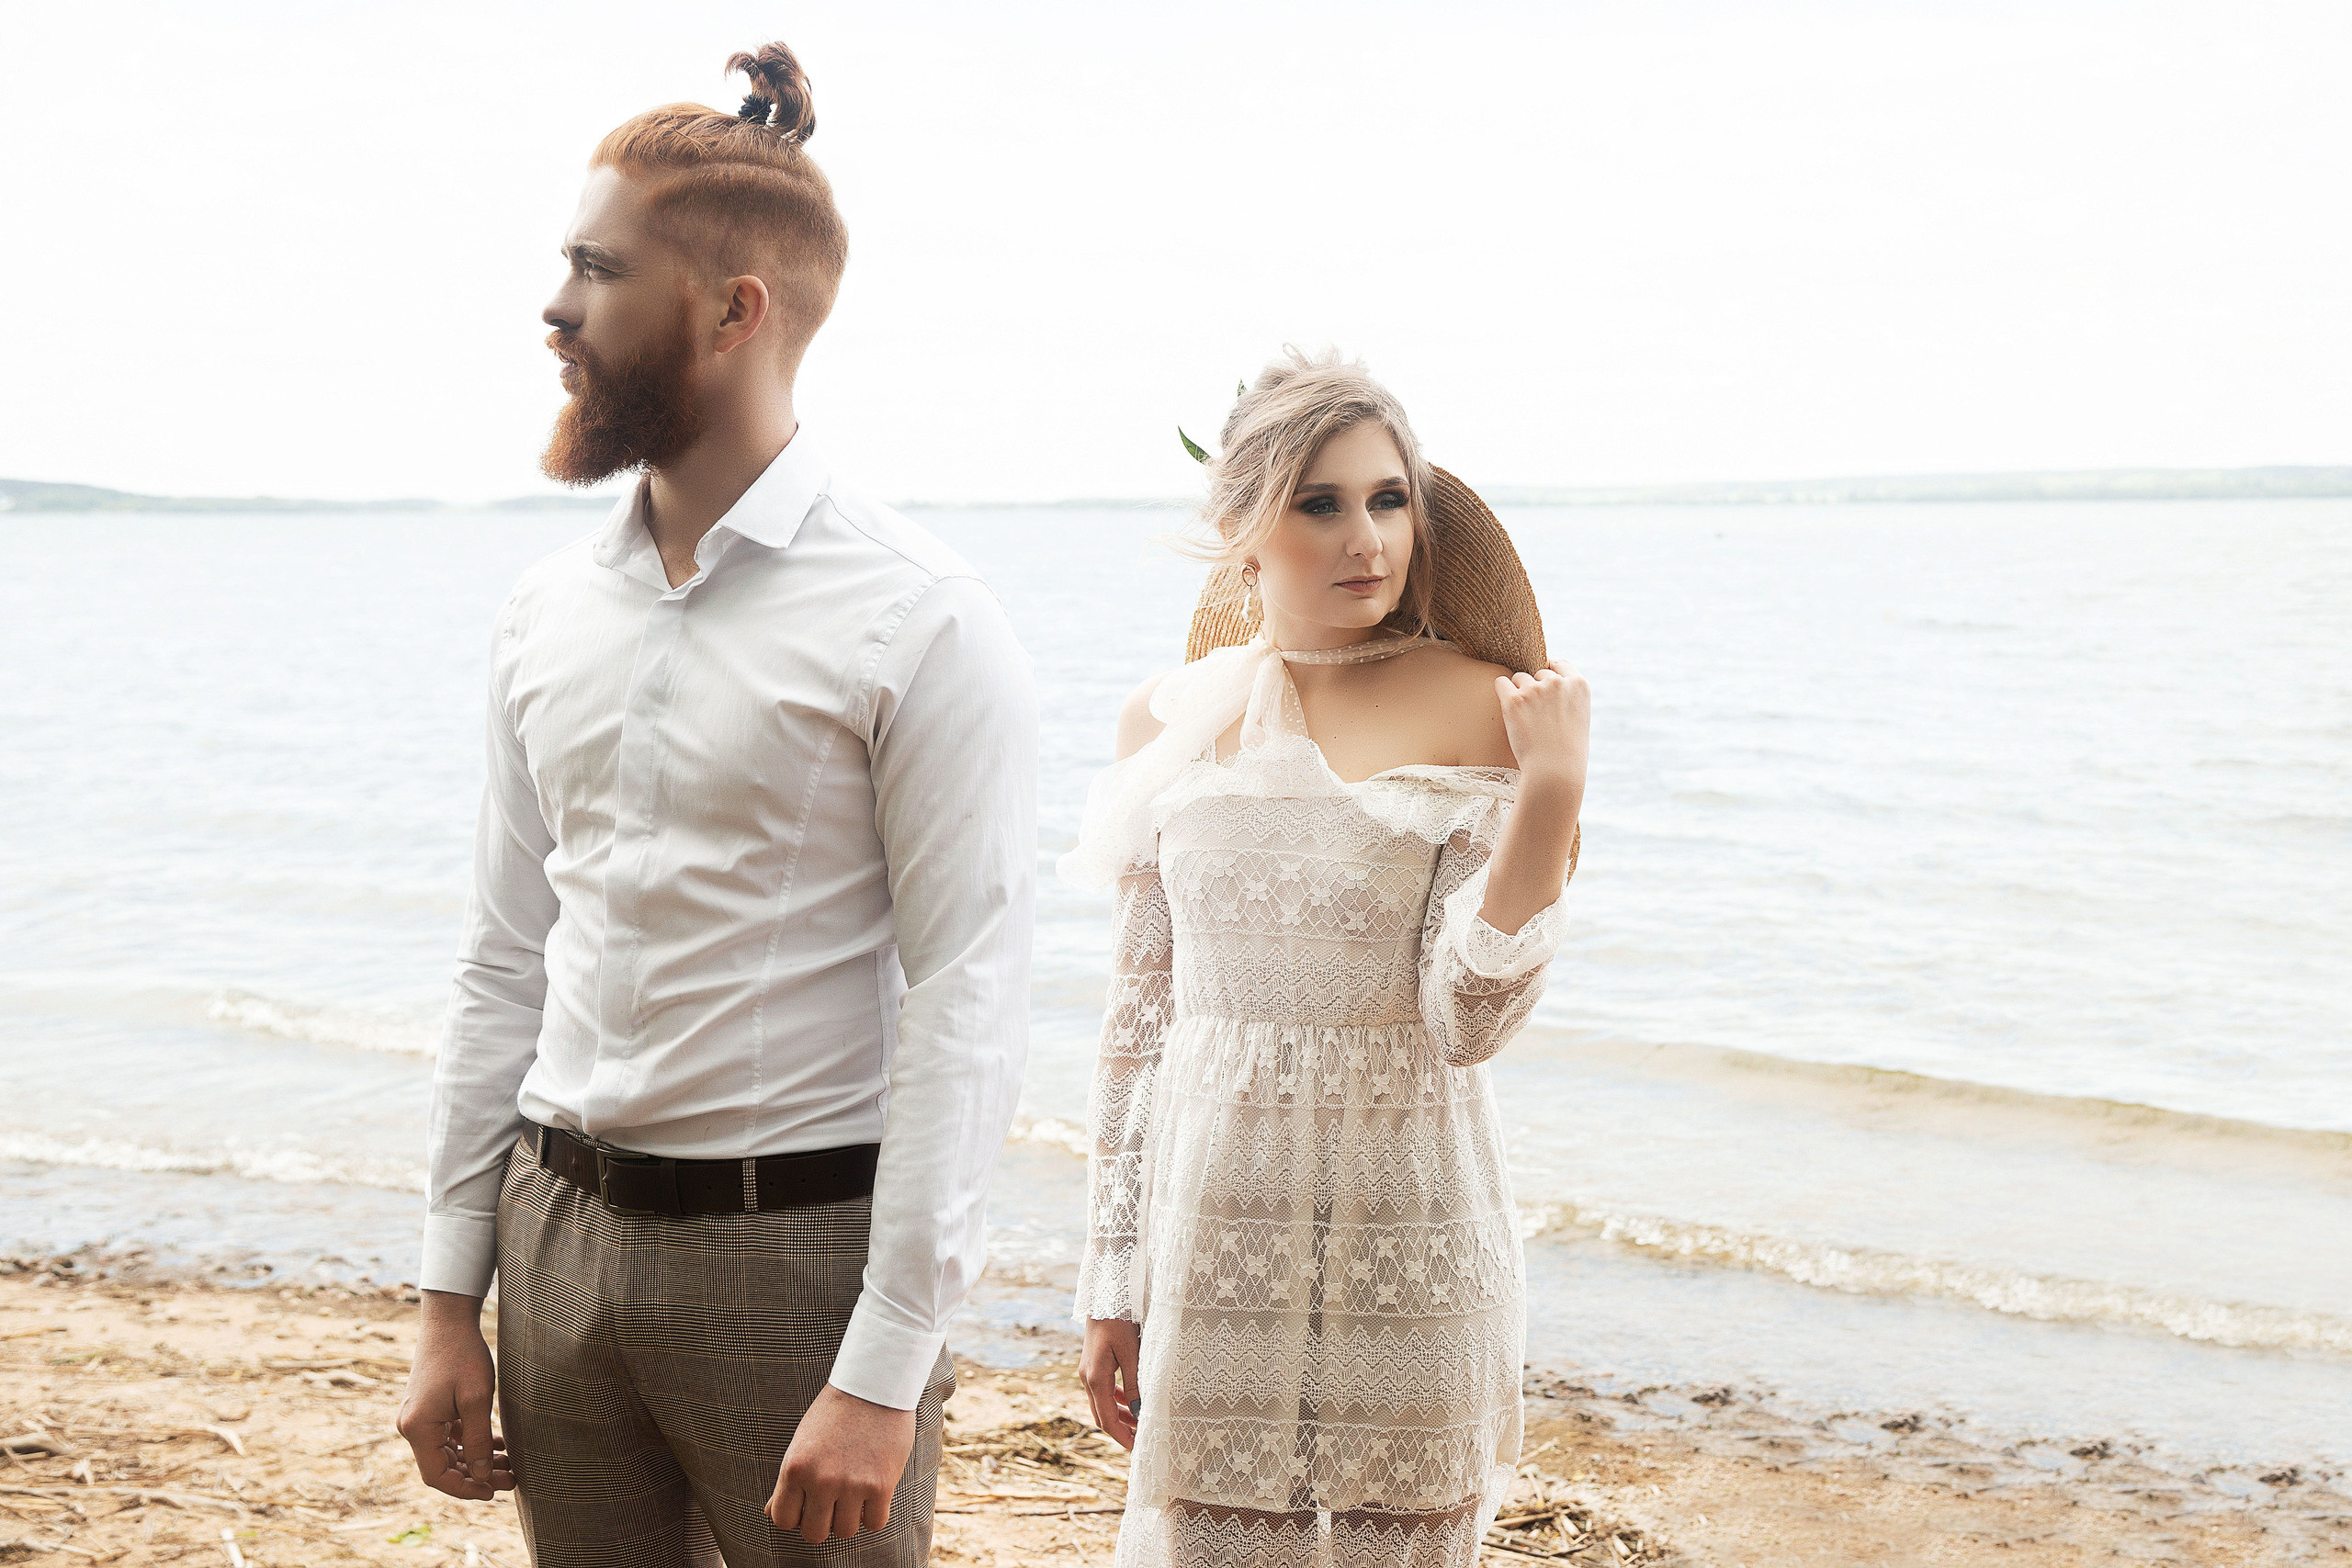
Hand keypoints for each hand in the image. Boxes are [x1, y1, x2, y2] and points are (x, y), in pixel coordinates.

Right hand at [395, 1290, 513, 1499]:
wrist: (448, 1321)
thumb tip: (482, 1476)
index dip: (465, 1489)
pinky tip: (497, 1444)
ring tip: (509, 1465)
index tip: (493, 1493)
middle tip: (511, 1479)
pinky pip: (447, 1437)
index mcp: (418, 1428)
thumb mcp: (477, 1400)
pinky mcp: (428, 1409)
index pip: (437, 1476)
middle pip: (442, 1467)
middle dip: (476, 1476)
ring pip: (447, 1453)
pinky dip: (470, 1443)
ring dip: (475, 1461)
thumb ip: (478, 1441)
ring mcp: (418, 1418)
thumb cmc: (463, 1356)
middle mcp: (411, 1427)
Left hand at [767, 1382, 917, 1543]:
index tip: (808, 1503)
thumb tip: (770, 1513)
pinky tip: (873, 1494)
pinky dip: (874, 1514)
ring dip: (849, 1517)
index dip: (796, 1515)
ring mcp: (851, 1484)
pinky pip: (875, 1523)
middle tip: (832, 1501)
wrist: (873, 1384)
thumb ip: (789, 1480)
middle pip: (814, 1533)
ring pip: (844, 1531)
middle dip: (822, 1521)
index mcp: (794, 1467)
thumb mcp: (802, 1442)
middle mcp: (820, 1479)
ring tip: (854, 1494)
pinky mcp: (881, 1485)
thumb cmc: (835, 1413)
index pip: (783, 1520)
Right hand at [1080, 1318, 1142, 1449]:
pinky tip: (1129, 1401)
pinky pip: (1102, 1391)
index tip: (1137, 1449)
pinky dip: (1115, 1400)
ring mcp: (1087, 1372)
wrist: (1104, 1296)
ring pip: (1102, 1404)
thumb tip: (1139, 1414)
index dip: (1122, 1437)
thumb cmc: (1119, 1321)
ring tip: (1140, 1423)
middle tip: (1141, 1441)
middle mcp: (1087, 1378)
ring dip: (1119, 1416)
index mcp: (1095, 1378)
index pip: (1107, 1419)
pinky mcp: (1092, 1365)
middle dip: (1121, 1431)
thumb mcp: (1131, 1353)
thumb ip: (1135, 1384)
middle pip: (1102, 1415)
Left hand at [1493, 660, 1590, 795]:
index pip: (1560, 663)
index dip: (1550, 670)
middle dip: (1535, 687)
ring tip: (1524, 718)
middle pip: (1538, 672)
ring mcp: (1534, 690)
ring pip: (1518, 678)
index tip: (1544, 682)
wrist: (1554, 771)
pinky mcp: (1514, 700)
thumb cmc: (1568, 753)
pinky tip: (1506, 708)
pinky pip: (1500, 683)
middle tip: (1535, 714)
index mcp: (1579, 685)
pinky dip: (1501, 693)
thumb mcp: (1579, 719)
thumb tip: (1547, 684)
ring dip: (1518, 692)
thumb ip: (1567, 698)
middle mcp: (1557, 683)